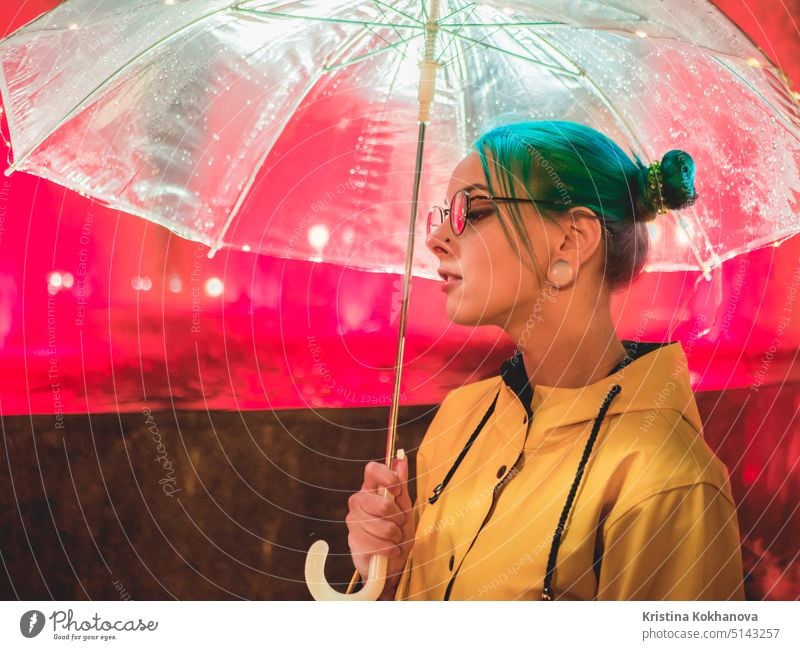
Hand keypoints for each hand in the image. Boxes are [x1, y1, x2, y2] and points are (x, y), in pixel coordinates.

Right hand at [345, 452, 413, 597]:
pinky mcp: (353, 543)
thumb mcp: (404, 508)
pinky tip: (389, 551)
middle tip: (399, 524)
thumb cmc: (397, 532)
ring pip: (383, 527)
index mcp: (371, 489)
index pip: (372, 470)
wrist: (391, 563)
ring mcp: (353, 522)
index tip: (397, 491)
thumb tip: (401, 459)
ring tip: (394, 539)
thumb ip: (401, 485)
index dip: (388, 478)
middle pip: (382, 503)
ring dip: (396, 537)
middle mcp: (358, 502)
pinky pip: (379, 545)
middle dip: (398, 518)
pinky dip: (391, 550)